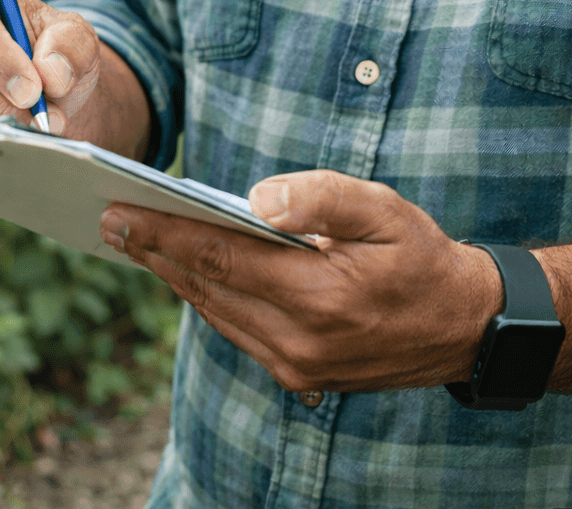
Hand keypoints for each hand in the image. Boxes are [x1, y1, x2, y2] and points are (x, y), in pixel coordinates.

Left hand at [99, 169, 502, 393]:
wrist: (462, 327)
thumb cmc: (422, 257)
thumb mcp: (384, 210)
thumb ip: (321, 197)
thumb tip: (257, 197)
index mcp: (321, 298)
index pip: (223, 259)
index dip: (167, 234)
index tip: (121, 211)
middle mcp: (300, 342)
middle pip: (208, 289)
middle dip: (156, 251)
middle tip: (109, 218)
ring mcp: (297, 366)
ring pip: (216, 312)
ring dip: (174, 274)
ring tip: (137, 237)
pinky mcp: (298, 374)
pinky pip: (236, 328)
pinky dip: (207, 295)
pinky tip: (188, 268)